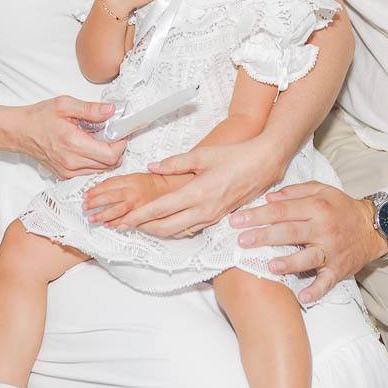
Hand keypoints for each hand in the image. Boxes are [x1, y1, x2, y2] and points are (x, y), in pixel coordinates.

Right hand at [17, 96, 126, 178]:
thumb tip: (110, 111)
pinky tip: (90, 150)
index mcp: (74, 144)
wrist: (20, 131)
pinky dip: (96, 164)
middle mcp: (72, 162)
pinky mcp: (65, 176)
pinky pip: (90, 174)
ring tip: (99, 141)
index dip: (121, 143)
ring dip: (107, 158)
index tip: (120, 133)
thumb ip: (90, 109)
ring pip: (101, 171)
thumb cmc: (39, 118)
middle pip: (110, 165)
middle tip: (111, 135)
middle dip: (116, 150)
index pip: (111, 154)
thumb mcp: (65, 105)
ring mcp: (68, 172)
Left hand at [84, 173, 180, 223]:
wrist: (172, 188)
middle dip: (94, 203)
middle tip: (84, 206)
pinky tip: (108, 225)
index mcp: (130, 181)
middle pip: (109, 198)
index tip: (86, 194)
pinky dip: (116, 223)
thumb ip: (119, 181)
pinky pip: (127, 220)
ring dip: (102, 215)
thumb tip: (101, 186)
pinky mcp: (142, 214)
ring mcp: (136, 205)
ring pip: (115, 211)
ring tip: (92, 218)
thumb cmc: (154, 182)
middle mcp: (132, 193)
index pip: (108, 185)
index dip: (95, 190)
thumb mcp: (135, 175)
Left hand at [114, 136, 286, 235]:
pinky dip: (174, 228)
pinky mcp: (218, 218)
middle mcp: (204, 210)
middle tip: (126, 224)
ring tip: (142, 225)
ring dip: (158, 230)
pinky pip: (191, 229)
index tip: (123, 220)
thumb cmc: (236, 157)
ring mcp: (212, 217)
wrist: (264, 165)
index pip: (160, 210)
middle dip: (143, 228)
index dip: (139, 216)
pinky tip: (167, 221)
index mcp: (197, 193)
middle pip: (165, 228)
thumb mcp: (203, 155)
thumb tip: (153, 166)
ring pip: (178, 232)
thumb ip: (175, 163)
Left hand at [229, 182, 387, 304]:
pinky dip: (316, 290)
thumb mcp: (322, 190)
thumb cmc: (342, 208)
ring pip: (308, 257)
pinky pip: (327, 281)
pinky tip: (302, 297)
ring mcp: (331, 250)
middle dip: (264, 236)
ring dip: (290, 263)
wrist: (372, 227)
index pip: (282, 210)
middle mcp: (323, 228)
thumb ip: (295, 192)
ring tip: (270, 266)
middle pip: (290, 232)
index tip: (237, 220)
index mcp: (317, 207)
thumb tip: (269, 198)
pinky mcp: (338, 269)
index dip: (258, 214)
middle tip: (242, 241)